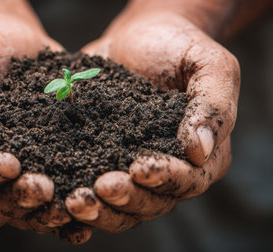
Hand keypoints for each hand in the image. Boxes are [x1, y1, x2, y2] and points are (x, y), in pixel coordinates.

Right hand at [0, 8, 89, 238]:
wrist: (7, 39)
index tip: (9, 164)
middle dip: (17, 200)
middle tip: (44, 188)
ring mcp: (5, 175)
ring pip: (19, 208)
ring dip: (42, 209)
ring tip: (68, 200)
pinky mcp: (37, 166)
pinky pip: (47, 195)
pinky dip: (64, 205)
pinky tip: (84, 203)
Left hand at [65, 7, 238, 231]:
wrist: (141, 35)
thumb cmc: (180, 46)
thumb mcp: (210, 65)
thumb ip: (213, 106)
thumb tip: (199, 152)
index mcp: (203, 156)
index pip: (188, 180)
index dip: (164, 179)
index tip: (138, 168)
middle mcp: (169, 171)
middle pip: (151, 203)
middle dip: (126, 199)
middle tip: (99, 189)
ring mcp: (133, 170)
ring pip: (121, 207)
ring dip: (99, 211)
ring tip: (74, 202)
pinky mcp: (103, 161)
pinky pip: (93, 192)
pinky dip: (80, 206)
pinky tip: (59, 204)